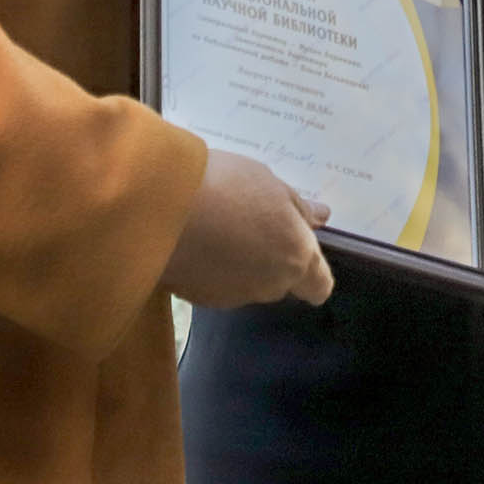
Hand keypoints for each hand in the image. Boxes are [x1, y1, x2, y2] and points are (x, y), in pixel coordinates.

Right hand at [160, 150, 333, 309]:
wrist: (161, 209)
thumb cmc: (227, 187)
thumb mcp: (269, 183)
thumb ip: (297, 207)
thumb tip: (322, 217)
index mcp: (295, 257)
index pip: (319, 286)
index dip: (313, 271)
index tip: (296, 246)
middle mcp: (269, 285)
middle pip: (280, 280)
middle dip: (270, 257)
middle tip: (248, 219)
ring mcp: (233, 296)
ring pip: (247, 282)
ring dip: (238, 261)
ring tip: (215, 224)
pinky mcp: (199, 299)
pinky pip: (215, 283)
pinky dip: (210, 267)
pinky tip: (194, 238)